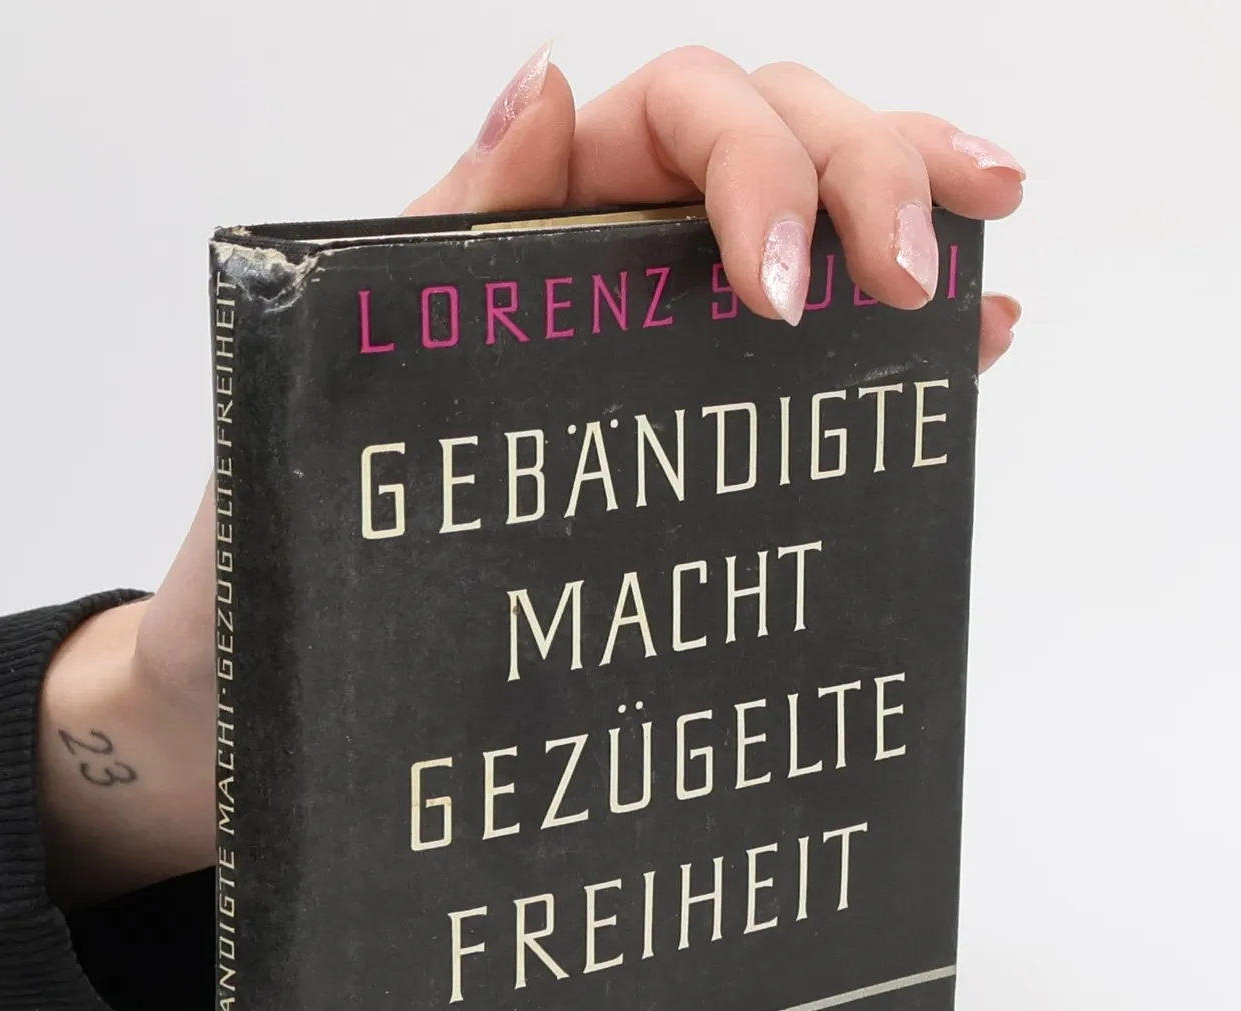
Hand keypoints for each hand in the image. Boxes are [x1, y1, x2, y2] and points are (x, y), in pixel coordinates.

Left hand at [39, 48, 1025, 907]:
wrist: (262, 696)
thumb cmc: (277, 549)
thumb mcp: (340, 385)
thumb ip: (444, 241)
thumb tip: (543, 84)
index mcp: (524, 225)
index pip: (676, 111)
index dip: (754, 163)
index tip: (779, 291)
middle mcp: (602, 265)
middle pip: (771, 137)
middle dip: (863, 176)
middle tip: (910, 283)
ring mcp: (656, 348)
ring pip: (809, 225)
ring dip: (907, 214)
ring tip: (978, 257)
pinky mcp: (687, 439)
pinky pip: (805, 357)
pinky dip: (893, 336)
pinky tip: (967, 339)